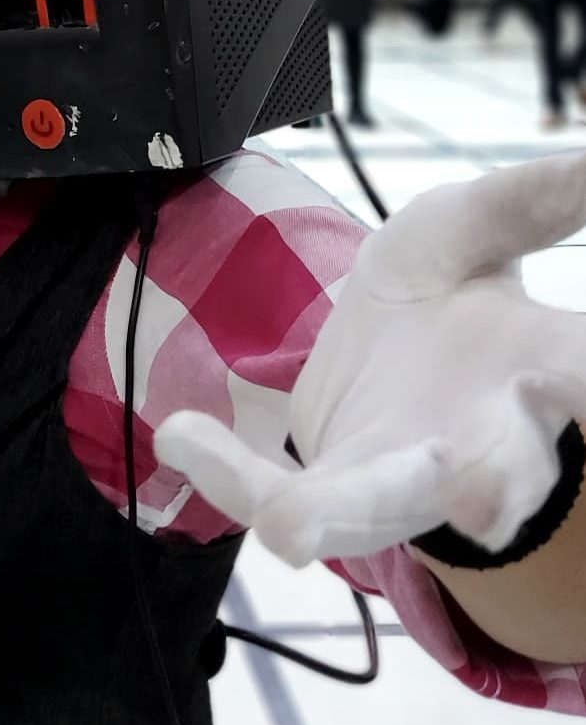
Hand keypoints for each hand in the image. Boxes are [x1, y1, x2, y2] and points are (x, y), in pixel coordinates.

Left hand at [156, 155, 585, 566]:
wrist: (374, 348)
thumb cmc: (439, 290)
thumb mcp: (470, 227)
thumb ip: (531, 199)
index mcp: (540, 368)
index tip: (579, 383)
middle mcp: (482, 441)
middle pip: (501, 472)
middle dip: (498, 484)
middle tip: (486, 500)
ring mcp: (402, 479)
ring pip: (381, 508)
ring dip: (344, 514)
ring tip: (289, 524)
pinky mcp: (330, 492)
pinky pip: (278, 498)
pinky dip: (229, 475)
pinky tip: (178, 436)